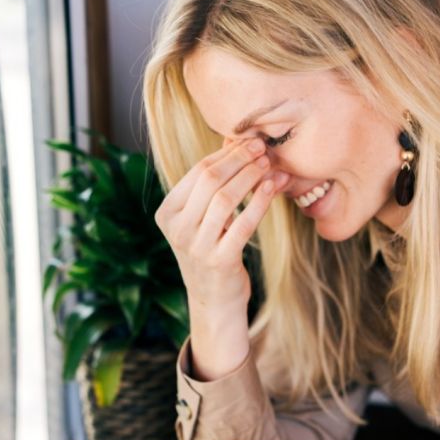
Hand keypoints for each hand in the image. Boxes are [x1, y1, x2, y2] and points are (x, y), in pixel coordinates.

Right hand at [154, 137, 289, 315]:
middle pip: (210, 182)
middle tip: (263, 148)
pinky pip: (243, 224)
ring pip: (226, 199)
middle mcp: (177, 229)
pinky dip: (259, 202)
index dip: (227, 153)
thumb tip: (234, 138)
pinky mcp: (219, 261)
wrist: (214, 300)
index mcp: (167, 213)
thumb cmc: (212, 249)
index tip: (251, 142)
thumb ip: (214, 182)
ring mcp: (196, 247)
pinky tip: (272, 188)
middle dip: (240, 160)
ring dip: (251, 177)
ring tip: (270, 165)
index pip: (198, 172)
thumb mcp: (204, 217)